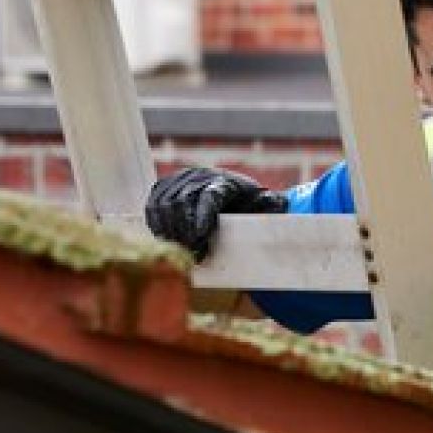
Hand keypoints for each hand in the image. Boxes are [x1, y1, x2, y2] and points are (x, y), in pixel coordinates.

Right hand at [145, 167, 287, 261]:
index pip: (208, 197)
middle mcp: (197, 177)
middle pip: (182, 204)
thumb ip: (272, 205)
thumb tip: (278, 205)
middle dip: (186, 232)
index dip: (202, 216)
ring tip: (183, 252)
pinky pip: (153, 208)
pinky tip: (169, 242)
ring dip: (171, 231)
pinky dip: (158, 226)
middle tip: (194, 255)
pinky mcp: (162, 189)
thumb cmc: (248, 202)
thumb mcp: (265, 204)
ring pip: (164, 206)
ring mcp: (177, 181)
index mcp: (222, 181)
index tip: (201, 237)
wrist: (231, 191)